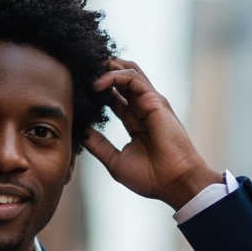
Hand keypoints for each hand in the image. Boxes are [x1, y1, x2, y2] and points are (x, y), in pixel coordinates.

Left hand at [83, 58, 222, 210]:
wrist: (174, 183)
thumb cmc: (150, 178)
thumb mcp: (115, 161)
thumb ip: (98, 145)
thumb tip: (80, 132)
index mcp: (135, 122)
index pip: (114, 98)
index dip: (97, 91)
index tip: (77, 90)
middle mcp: (143, 109)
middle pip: (121, 79)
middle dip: (102, 71)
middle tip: (81, 70)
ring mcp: (150, 103)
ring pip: (128, 72)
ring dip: (107, 67)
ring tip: (88, 69)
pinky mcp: (155, 101)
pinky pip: (132, 79)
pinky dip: (114, 76)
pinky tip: (98, 84)